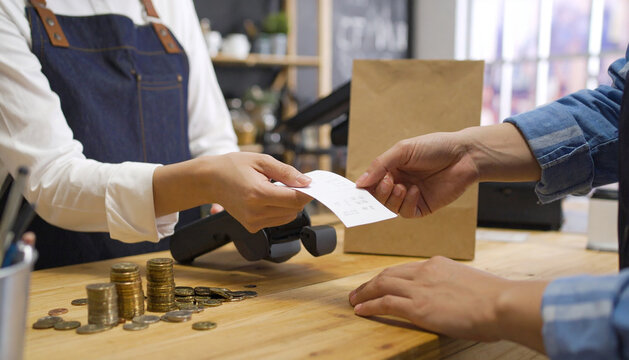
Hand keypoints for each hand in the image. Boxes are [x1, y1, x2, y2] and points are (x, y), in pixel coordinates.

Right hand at [208, 153, 312, 231]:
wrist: (210, 180)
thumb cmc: (234, 166)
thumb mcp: (262, 161)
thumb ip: (286, 172)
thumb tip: (307, 182)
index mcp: (258, 194)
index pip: (295, 199)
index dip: (307, 192)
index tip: (310, 184)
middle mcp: (255, 212)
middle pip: (294, 209)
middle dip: (297, 196)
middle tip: (289, 183)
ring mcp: (252, 222)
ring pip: (288, 217)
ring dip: (288, 204)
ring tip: (273, 190)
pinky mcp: (251, 227)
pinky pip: (277, 221)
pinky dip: (278, 211)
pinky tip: (266, 199)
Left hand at [349, 256, 547, 351]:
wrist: (501, 303)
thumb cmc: (496, 299)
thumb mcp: (471, 285)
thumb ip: (455, 288)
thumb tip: (452, 300)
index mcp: (438, 264)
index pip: (406, 269)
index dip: (390, 277)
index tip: (381, 283)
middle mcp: (425, 272)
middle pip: (389, 273)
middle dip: (371, 282)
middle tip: (359, 291)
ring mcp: (420, 288)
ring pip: (382, 285)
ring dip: (364, 292)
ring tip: (354, 300)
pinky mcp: (418, 307)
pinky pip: (385, 303)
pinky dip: (370, 306)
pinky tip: (361, 310)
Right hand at [355, 132, 478, 217]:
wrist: (464, 155)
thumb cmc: (435, 147)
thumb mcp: (403, 150)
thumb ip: (380, 165)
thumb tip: (359, 182)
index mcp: (391, 169)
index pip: (371, 182)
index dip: (363, 187)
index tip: (356, 190)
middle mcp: (398, 183)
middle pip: (377, 197)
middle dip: (378, 193)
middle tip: (387, 182)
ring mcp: (410, 196)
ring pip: (389, 207)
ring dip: (391, 198)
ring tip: (400, 186)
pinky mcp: (422, 206)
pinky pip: (406, 212)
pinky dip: (406, 203)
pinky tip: (414, 191)